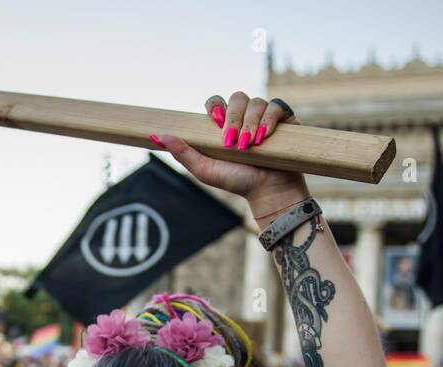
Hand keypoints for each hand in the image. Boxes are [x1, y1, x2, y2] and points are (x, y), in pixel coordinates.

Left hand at [152, 93, 305, 214]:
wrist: (268, 192)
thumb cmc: (237, 182)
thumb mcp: (205, 170)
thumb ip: (183, 153)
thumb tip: (156, 135)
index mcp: (224, 125)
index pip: (217, 102)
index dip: (216, 107)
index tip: (216, 123)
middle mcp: (245, 118)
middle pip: (237, 97)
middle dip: (234, 118)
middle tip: (233, 143)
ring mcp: (265, 118)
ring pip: (256, 102)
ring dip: (251, 124)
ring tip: (250, 146)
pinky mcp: (285, 120)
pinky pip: (277, 107)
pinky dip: (270, 120)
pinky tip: (265, 137)